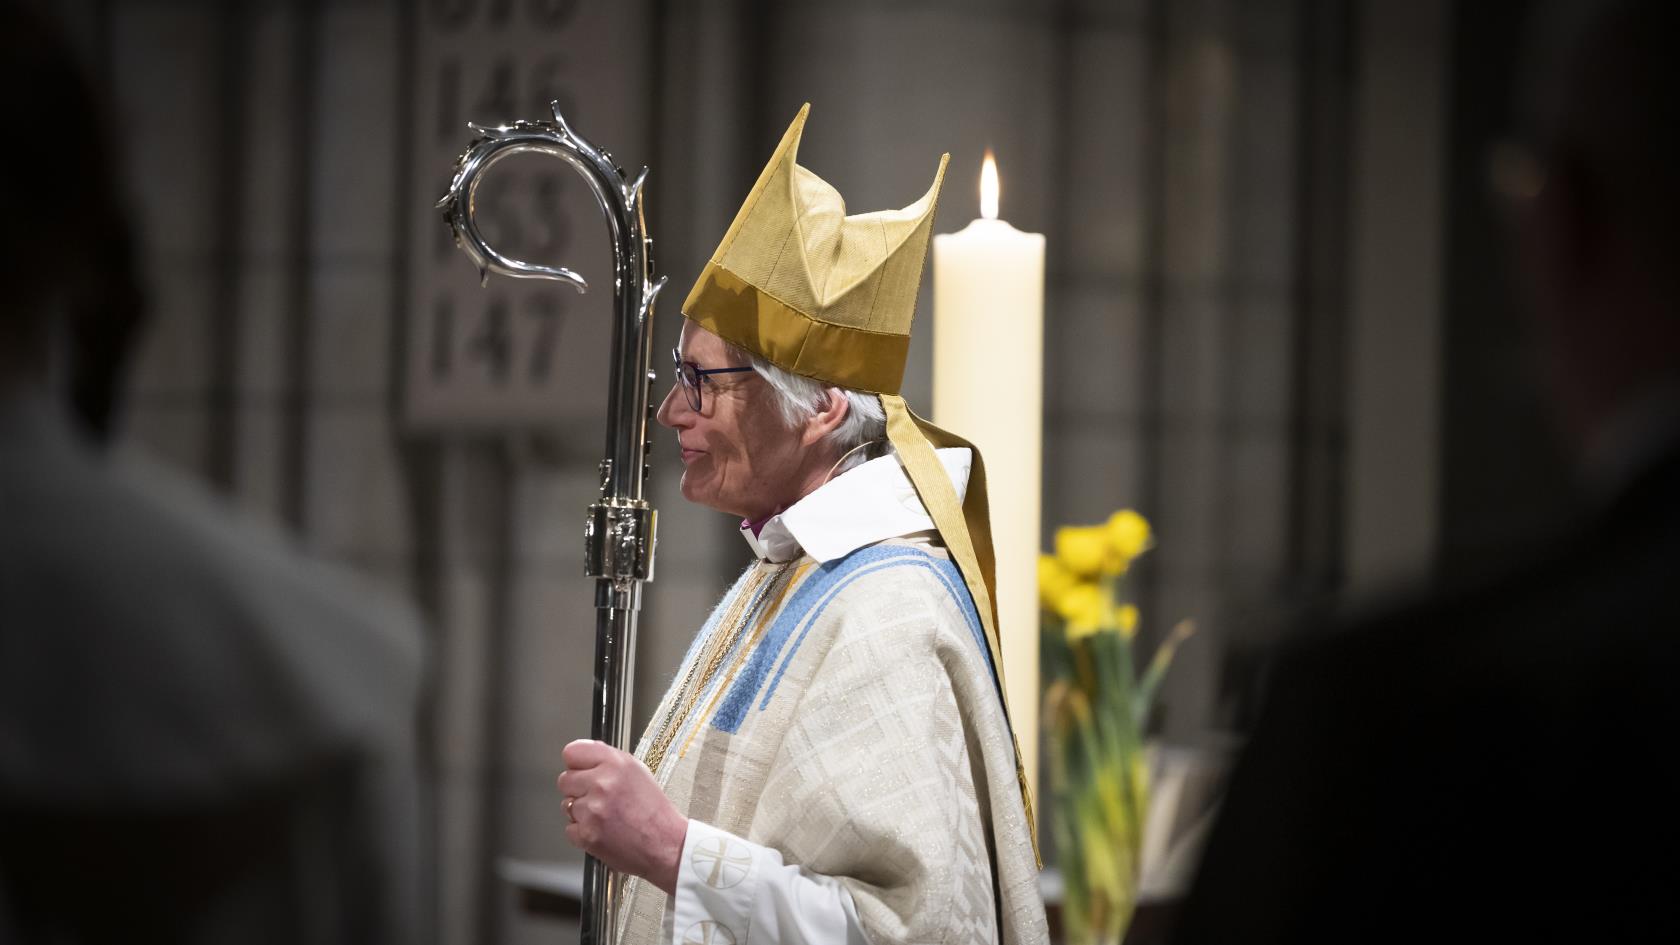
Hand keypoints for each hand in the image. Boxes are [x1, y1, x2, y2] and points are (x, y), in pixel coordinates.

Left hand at [557, 739, 687, 894]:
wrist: (665, 845)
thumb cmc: (654, 811)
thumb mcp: (638, 772)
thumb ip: (609, 760)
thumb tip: (585, 755)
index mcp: (616, 764)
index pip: (572, 752)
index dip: (576, 763)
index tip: (581, 770)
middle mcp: (602, 784)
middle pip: (564, 780)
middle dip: (577, 789)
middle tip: (596, 797)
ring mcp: (592, 810)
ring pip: (566, 805)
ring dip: (580, 812)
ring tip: (604, 816)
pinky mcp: (586, 835)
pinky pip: (569, 828)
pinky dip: (582, 832)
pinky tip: (602, 830)